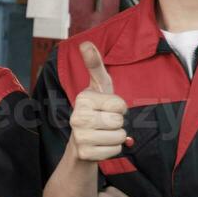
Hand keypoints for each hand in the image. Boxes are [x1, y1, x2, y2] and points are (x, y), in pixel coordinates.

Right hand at [68, 42, 128, 162]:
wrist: (81, 141)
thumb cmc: (96, 110)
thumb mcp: (99, 87)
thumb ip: (95, 65)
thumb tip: (85, 42)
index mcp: (83, 99)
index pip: (120, 105)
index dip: (120, 108)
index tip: (108, 108)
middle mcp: (77, 117)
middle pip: (119, 121)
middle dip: (118, 123)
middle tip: (105, 122)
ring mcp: (79, 136)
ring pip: (119, 136)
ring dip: (117, 136)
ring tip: (103, 133)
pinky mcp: (85, 153)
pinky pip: (115, 150)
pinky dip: (113, 149)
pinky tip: (101, 145)